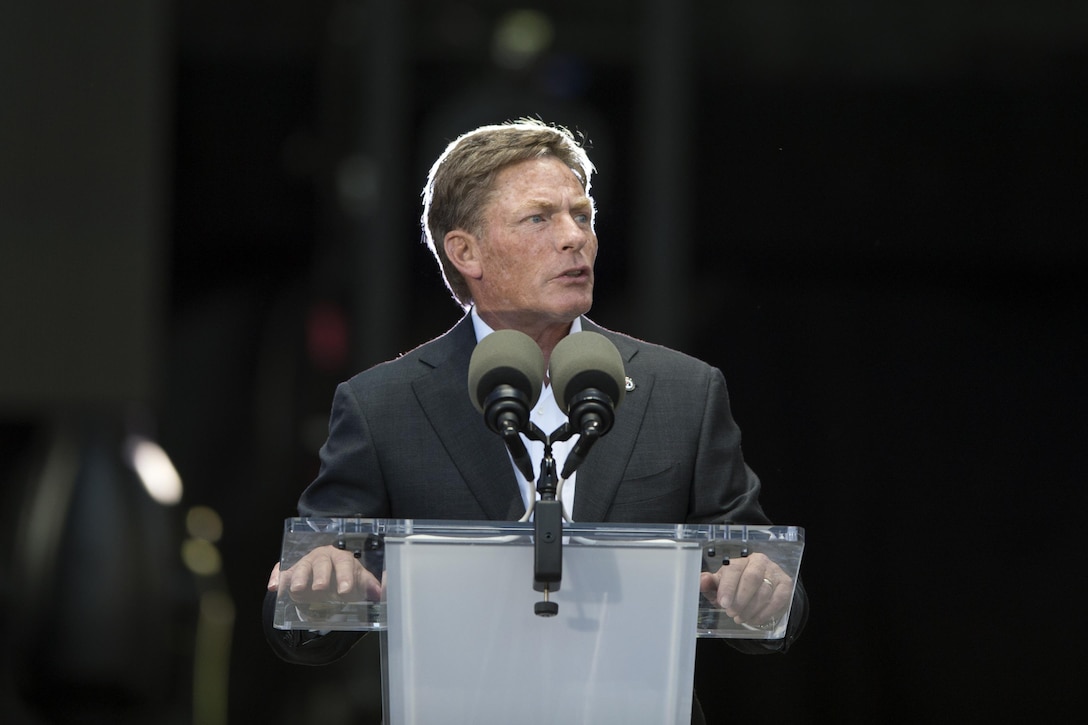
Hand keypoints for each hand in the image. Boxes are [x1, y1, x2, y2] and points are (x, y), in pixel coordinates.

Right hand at [267, 544, 382, 602]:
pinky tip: (274, 587)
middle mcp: (323, 557)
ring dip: (298, 578)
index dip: (345, 577)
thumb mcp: (360, 581)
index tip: (345, 591)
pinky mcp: (290, 571)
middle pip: (321, 564)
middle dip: (321, 576)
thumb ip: (372, 587)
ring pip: (301, 567)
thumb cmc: (345, 577)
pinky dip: (277, 578)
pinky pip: (281, 571)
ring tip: (297, 589)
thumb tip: (382, 592)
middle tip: (319, 589)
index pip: (345, 564)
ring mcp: (305, 564)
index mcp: (342, 557)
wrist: (327, 573)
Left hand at [699, 552, 791, 628]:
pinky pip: (777, 600)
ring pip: (764, 591)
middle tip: (732, 613)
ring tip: (740, 618)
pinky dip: (764, 613)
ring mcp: (775, 572)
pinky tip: (754, 619)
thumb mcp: (721, 585)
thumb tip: (701, 580)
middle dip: (740, 600)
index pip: (735, 569)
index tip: (723, 603)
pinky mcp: (786, 585)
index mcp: (742, 559)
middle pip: (751, 579)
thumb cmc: (737, 586)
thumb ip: (710, 583)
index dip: (728, 587)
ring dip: (750, 609)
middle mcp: (760, 562)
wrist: (761, 589)